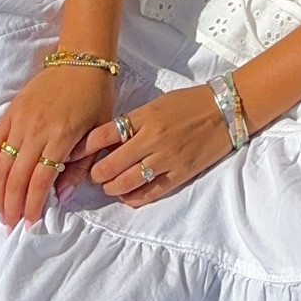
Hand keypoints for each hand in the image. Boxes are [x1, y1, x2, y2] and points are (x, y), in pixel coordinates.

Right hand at [0, 63, 114, 229]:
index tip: (30, 223)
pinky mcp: (11, 111)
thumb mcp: (99, 132)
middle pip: (17, 176)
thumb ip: (81, 165)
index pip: (40, 180)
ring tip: (0, 209)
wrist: (82, 60)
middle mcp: (36, 129)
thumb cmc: (96, 97)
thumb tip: (63, 197)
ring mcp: (21, 120)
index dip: (33, 204)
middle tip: (10, 224)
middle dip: (11, 204)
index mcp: (61, 136)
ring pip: (2, 163)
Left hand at [79, 84, 232, 206]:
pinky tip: (127, 195)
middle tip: (92, 175)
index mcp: (144, 117)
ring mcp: (167, 159)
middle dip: (95, 174)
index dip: (83, 149)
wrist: (226, 109)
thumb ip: (133, 122)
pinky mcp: (180, 174)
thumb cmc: (190, 102)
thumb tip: (107, 142)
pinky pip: (150, 193)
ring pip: (126, 183)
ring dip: (111, 188)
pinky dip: (134, 197)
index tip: (74, 155)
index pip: (102, 136)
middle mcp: (152, 139)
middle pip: (110, 165)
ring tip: (108, 185)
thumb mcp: (156, 104)